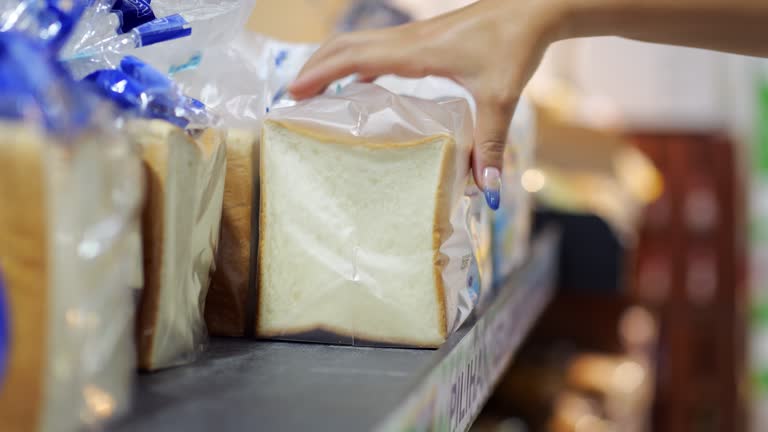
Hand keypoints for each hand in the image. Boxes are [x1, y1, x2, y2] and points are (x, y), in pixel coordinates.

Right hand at [289, 0, 564, 208]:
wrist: (533, 8)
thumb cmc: (515, 45)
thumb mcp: (500, 97)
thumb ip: (489, 143)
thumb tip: (485, 188)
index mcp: (416, 53)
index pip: (353, 58)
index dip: (320, 73)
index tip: (293, 93)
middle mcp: (407, 41)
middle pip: (345, 46)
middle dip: (314, 67)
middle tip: (292, 96)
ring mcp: (413, 37)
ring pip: (358, 42)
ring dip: (331, 61)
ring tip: (313, 89)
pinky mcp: (423, 39)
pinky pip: (377, 48)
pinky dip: (356, 62)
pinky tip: (358, 85)